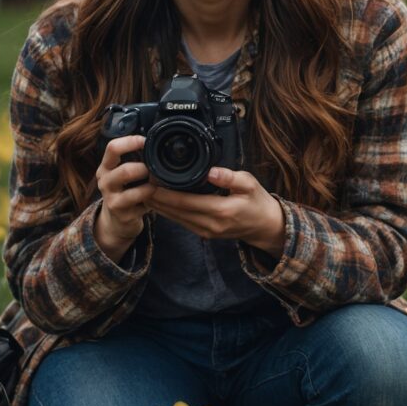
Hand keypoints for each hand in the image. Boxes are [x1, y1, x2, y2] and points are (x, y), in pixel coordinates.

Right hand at [96, 134, 154, 242]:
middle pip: (125, 171)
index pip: (113, 147)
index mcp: (105, 167)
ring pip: (134, 192)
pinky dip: (153, 201)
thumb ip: (133, 158)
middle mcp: (105, 182)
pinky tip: (156, 198)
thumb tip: (155, 142)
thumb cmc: (125, 190)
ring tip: (157, 184)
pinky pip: (142, 206)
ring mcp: (112, 200)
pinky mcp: (122, 216)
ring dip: (150, 187)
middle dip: (145, 169)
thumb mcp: (122, 173)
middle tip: (154, 170)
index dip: (132, 141)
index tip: (146, 142)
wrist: (115, 220)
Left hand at [148, 165, 283, 248]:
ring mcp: (206, 231)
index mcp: (221, 211)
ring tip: (143, 191)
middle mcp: (210, 224)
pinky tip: (158, 202)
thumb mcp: (249, 184)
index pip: (186, 202)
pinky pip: (181, 222)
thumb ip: (230, 177)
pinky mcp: (204, 233)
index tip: (151, 181)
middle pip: (175, 212)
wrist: (265, 226)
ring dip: (159, 206)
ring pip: (175, 219)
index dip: (166, 193)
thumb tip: (211, 172)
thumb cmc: (258, 202)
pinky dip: (168, 212)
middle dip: (156, 198)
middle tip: (141, 183)